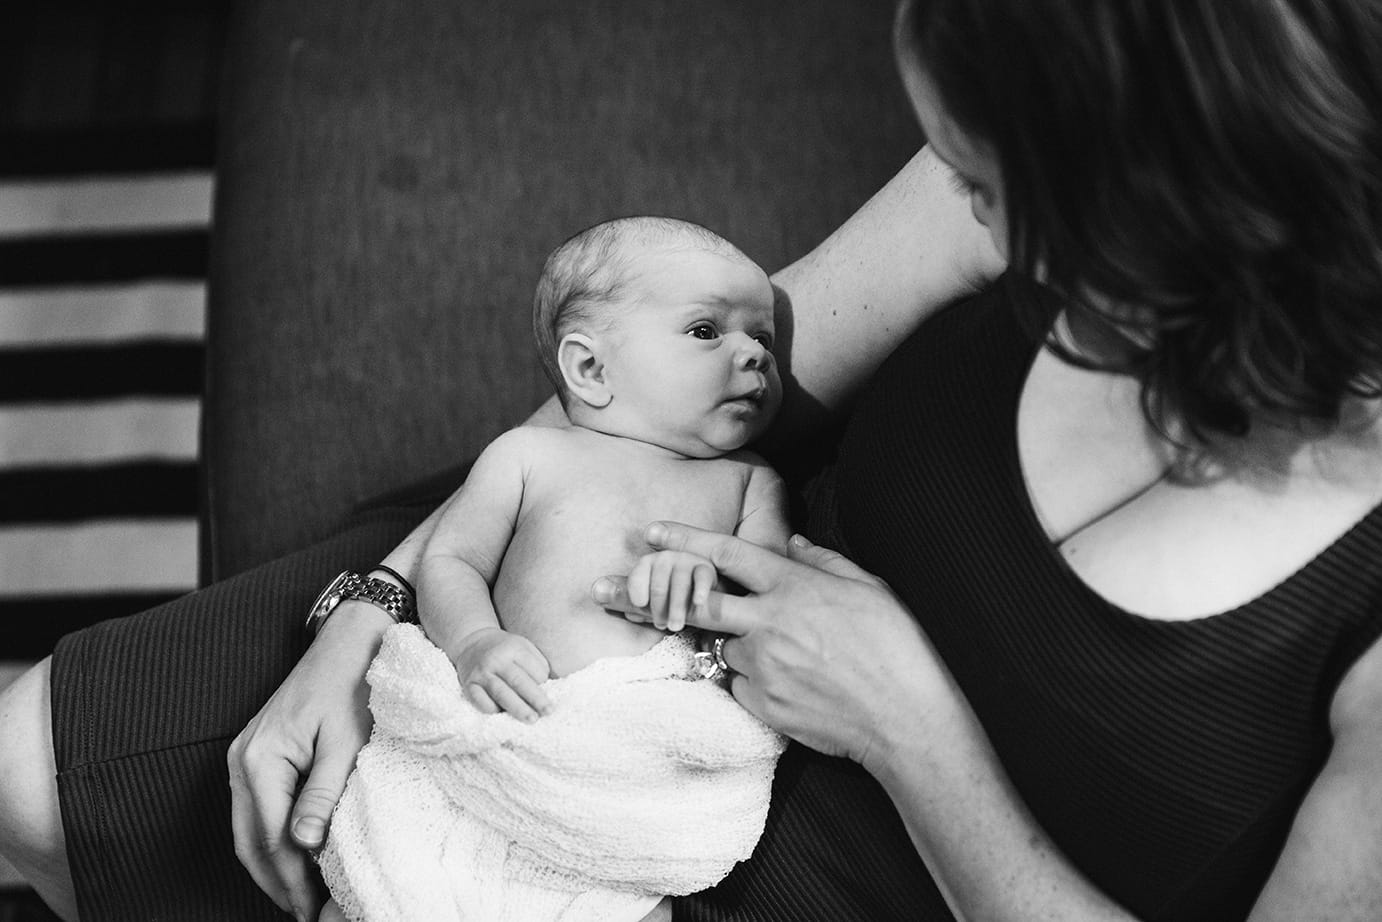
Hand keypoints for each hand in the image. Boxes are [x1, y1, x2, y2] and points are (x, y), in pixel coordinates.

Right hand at [227, 603, 390, 921]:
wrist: (349, 641)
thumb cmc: (353, 685)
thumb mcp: (346, 742)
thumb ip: (323, 793)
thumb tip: (304, 844)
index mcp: (259, 759)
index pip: (268, 838)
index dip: (291, 880)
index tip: (313, 911)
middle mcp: (241, 760)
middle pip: (248, 840)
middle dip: (276, 882)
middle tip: (307, 914)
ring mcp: (244, 757)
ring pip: (248, 828)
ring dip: (272, 864)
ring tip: (304, 896)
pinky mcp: (257, 754)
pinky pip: (256, 809)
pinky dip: (271, 838)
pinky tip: (297, 856)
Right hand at [452, 627, 551, 720]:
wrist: (472, 642)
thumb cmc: (505, 649)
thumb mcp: (523, 646)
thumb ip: (536, 663)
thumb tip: (548, 689)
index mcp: (514, 648)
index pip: (533, 669)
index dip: (543, 681)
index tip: (548, 690)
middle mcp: (497, 660)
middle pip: (519, 682)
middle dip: (535, 698)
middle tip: (548, 711)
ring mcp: (481, 673)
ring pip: (501, 693)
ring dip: (518, 708)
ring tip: (532, 719)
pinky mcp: (469, 685)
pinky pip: (480, 701)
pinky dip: (492, 709)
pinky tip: (502, 715)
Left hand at [592, 523, 940, 767]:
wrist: (904, 719)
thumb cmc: (896, 648)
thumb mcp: (866, 588)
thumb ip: (822, 561)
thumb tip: (792, 544)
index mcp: (795, 586)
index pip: (728, 553)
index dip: (685, 539)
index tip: (649, 531)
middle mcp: (769, 621)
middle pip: (693, 601)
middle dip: (644, 592)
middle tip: (600, 587)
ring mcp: (762, 665)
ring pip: (722, 646)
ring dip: (732, 644)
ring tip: (784, 655)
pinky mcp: (760, 703)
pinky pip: (739, 684)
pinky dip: (751, 679)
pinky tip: (791, 684)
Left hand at [625, 549, 716, 630]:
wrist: (702, 598)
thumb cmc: (669, 602)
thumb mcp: (647, 604)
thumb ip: (625, 599)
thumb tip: (597, 592)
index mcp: (650, 563)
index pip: (641, 569)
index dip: (637, 586)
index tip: (639, 604)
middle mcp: (668, 557)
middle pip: (659, 578)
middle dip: (658, 605)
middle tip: (661, 625)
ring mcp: (689, 562)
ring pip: (679, 581)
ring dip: (677, 605)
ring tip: (675, 626)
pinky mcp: (707, 570)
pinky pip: (703, 577)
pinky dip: (700, 589)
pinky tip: (697, 602)